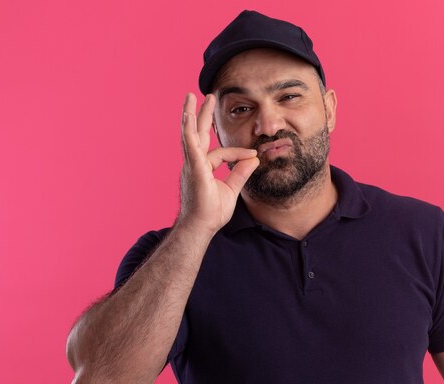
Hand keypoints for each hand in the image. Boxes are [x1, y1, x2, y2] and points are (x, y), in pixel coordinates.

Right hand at [177, 92, 258, 235]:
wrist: (201, 227)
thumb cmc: (211, 213)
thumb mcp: (231, 190)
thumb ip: (241, 173)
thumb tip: (254, 159)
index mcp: (202, 168)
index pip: (221, 153)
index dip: (239, 154)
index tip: (253, 157)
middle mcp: (194, 163)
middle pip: (198, 134)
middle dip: (202, 115)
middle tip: (205, 97)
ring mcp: (191, 164)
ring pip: (191, 134)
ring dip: (192, 114)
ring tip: (192, 97)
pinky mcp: (192, 167)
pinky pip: (190, 145)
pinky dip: (189, 130)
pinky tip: (189, 116)